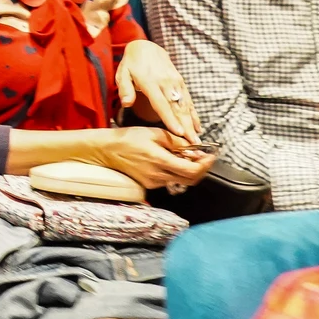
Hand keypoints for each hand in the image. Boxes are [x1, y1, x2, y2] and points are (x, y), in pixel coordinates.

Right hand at [92, 126, 215, 190]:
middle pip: (191, 180)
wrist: (106, 150)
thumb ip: (176, 141)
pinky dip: (177, 172)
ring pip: (181, 181)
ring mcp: (154, 182)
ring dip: (190, 170)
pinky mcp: (149, 184)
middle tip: (205, 157)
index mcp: (161, 161)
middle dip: (202, 169)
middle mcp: (159, 176)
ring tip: (188, 156)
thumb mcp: (154, 133)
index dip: (206, 165)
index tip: (211, 155)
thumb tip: (194, 148)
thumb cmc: (128, 138)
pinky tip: (174, 161)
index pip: (193, 170)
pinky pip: (170, 180)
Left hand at [115, 40, 202, 145]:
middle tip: (193, 143)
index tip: (178, 133)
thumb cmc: (131, 64)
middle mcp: (166, 83)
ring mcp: (175, 82)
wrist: (146, 47)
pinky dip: (193, 113)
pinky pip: (188, 99)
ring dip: (192, 122)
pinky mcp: (180, 81)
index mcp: (150, 82)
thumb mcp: (122, 74)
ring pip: (185, 105)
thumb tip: (127, 104)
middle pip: (177, 107)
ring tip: (197, 138)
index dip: (170, 119)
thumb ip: (125, 89)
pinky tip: (197, 125)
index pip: (161, 104)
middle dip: (186, 126)